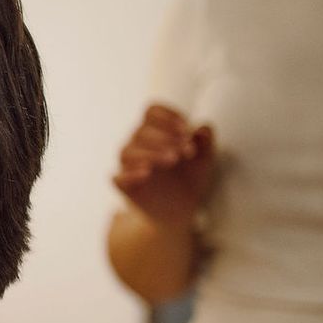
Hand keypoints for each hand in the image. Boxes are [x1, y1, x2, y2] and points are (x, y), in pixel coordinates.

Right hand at [112, 104, 214, 226]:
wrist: (180, 211)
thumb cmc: (189, 179)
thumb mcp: (204, 159)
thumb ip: (205, 142)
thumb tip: (203, 127)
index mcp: (155, 132)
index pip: (152, 111)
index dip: (168, 116)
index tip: (187, 130)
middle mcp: (138, 145)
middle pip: (141, 131)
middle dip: (165, 138)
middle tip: (186, 151)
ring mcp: (129, 166)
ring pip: (127, 151)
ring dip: (150, 153)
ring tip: (172, 159)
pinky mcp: (124, 186)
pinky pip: (117, 177)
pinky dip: (130, 174)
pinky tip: (147, 173)